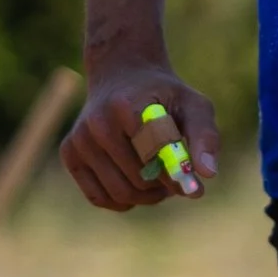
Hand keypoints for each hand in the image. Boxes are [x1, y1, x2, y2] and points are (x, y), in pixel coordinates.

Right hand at [63, 64, 221, 210]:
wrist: (122, 75)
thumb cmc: (164, 95)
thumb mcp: (194, 106)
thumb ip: (204, 137)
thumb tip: (208, 174)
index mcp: (126, 107)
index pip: (156, 157)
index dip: (177, 176)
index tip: (195, 186)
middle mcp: (96, 123)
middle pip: (139, 180)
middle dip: (163, 187)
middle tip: (175, 177)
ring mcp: (79, 139)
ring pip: (121, 194)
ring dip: (147, 196)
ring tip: (159, 180)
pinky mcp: (69, 154)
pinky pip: (100, 198)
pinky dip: (124, 201)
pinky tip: (136, 183)